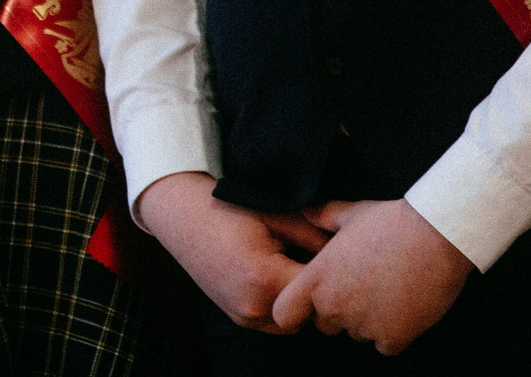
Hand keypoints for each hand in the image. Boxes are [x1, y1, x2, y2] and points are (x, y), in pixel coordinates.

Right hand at [136, 172, 330, 331]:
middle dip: (318, 290)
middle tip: (320, 261)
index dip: (334, 273)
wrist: (181, 216)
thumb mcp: (277, 216)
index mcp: (264, 279)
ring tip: (298, 266)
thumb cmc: (228, 209)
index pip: (318, 290)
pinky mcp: (238, 317)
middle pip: (310, 312)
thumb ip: (316, 238)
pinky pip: (275, 321)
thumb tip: (348, 255)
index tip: (341, 257)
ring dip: (301, 300)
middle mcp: (253, 306)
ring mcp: (244, 316)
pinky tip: (280, 275)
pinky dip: (284, 304)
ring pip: (294, 321)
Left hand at [269, 197, 472, 353]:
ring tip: (387, 290)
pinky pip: (385, 345)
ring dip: (368, 321)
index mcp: (317, 278)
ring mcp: (363, 325)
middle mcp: (334, 305)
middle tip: (362, 288)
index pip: (284, 313)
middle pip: (325, 325)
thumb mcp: (348, 214)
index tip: (309, 304)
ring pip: (357, 334)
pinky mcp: (393, 338)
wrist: (435, 236)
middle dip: (339, 313)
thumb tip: (304, 210)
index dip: (295, 311)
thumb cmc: (390, 221)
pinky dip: (394, 333)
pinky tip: (405, 306)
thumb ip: (320, 217)